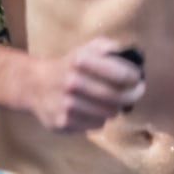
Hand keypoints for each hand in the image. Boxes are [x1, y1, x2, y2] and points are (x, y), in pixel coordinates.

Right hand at [20, 39, 146, 133]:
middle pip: (119, 97)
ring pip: (109, 113)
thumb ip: (110, 48)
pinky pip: (95, 125)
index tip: (138, 80)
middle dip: (131, 96)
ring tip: (111, 102)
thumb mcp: (86, 49)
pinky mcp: (63, 123)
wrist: (35, 84)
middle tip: (134, 94)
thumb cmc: (69, 66)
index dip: (136, 78)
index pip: (123, 74)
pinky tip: (92, 111)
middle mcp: (72, 83)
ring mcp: (67, 105)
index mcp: (80, 60)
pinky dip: (98, 119)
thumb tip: (135, 56)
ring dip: (114, 108)